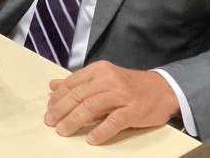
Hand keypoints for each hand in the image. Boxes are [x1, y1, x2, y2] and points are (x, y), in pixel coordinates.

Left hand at [44, 60, 179, 144]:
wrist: (161, 90)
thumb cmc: (129, 86)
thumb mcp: (103, 78)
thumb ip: (78, 82)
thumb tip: (53, 85)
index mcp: (100, 70)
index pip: (73, 82)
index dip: (58, 97)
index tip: (48, 110)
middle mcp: (109, 79)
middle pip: (80, 95)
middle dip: (62, 109)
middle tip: (50, 122)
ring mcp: (121, 95)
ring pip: (93, 106)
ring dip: (75, 119)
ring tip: (63, 131)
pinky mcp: (132, 110)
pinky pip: (114, 121)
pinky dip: (101, 131)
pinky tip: (91, 139)